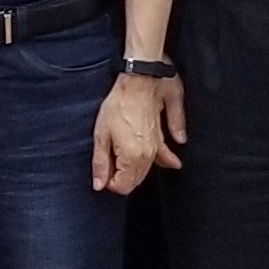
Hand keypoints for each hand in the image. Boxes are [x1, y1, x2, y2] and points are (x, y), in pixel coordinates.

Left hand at [93, 71, 180, 193]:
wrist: (140, 82)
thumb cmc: (118, 104)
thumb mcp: (101, 134)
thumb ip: (101, 163)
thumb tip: (100, 186)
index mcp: (133, 158)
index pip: (123, 186)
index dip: (110, 183)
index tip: (103, 172)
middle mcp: (148, 157)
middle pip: (135, 181)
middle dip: (121, 177)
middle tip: (109, 163)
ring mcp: (157, 148)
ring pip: (147, 171)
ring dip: (135, 170)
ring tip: (122, 158)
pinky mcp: (162, 137)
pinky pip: (164, 157)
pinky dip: (164, 161)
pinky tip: (168, 163)